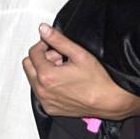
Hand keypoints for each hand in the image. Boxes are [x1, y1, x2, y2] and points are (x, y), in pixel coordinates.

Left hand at [22, 23, 139, 119]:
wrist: (110, 101)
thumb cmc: (98, 80)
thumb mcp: (78, 53)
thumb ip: (57, 39)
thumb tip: (43, 29)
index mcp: (46, 76)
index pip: (33, 52)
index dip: (44, 45)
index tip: (53, 45)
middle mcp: (43, 91)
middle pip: (29, 65)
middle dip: (41, 58)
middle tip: (59, 57)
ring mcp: (46, 102)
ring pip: (33, 78)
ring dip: (44, 70)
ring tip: (63, 69)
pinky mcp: (51, 109)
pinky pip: (40, 91)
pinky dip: (47, 84)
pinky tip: (63, 81)